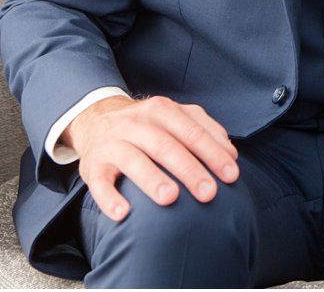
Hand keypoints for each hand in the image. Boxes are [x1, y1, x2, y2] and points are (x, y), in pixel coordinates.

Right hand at [65, 94, 239, 220]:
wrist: (95, 120)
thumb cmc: (146, 124)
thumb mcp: (173, 116)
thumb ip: (203, 129)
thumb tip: (231, 154)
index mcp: (161, 110)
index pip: (191, 132)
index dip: (212, 153)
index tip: (231, 175)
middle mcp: (136, 124)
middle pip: (165, 146)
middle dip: (189, 169)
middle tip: (209, 193)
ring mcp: (112, 144)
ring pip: (133, 160)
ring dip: (151, 179)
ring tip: (170, 198)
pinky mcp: (93, 166)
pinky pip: (99, 183)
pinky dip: (110, 198)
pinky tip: (123, 213)